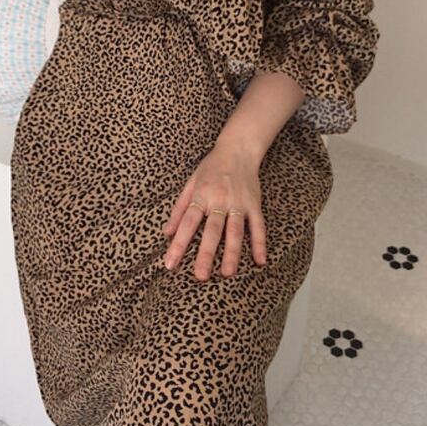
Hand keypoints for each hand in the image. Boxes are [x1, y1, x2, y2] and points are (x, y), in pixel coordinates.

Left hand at [163, 142, 266, 280]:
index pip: (187, 223)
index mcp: (201, 195)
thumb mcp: (190, 183)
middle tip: (200, 276)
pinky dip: (260, 243)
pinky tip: (260, 261)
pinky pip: (258, 226)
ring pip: (235, 231)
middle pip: (212, 230)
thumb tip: (166, 232)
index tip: (170, 263)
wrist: (238, 149)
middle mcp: (220, 200)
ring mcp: (239, 203)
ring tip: (227, 273)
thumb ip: (178, 208)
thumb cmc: (211, 167)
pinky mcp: (255, 204)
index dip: (179, 244)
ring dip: (232, 252)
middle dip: (206, 253)